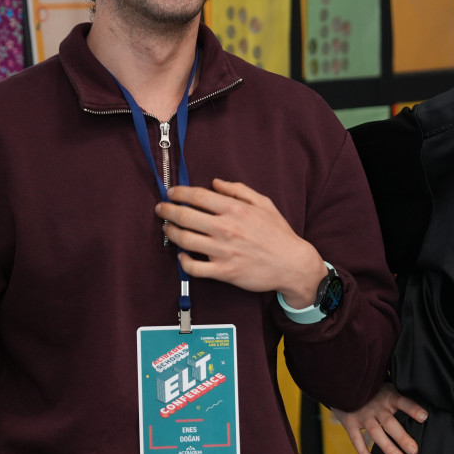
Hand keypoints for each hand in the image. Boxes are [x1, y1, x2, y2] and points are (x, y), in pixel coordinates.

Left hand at [157, 179, 324, 304]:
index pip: (198, 196)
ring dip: (170, 233)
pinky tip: (182, 256)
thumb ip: (239, 190)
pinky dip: (183, 261)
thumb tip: (216, 182)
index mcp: (235, 210)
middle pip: (185, 216)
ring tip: (167, 229)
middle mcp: (226, 228)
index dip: (179, 193)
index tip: (171, 193)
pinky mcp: (224, 272)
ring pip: (184, 240)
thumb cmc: (279, 234)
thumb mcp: (264, 203)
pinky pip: (194, 268)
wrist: (292, 264)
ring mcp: (223, 251)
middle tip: (161, 209)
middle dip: (167, 211)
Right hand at [331, 384, 428, 453]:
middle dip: (402, 437)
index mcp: (388, 396)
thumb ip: (399, 400)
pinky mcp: (350, 423)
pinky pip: (357, 440)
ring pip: (375, 432)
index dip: (413, 409)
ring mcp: (362, 415)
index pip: (402, 402)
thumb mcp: (387, 388)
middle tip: (413, 450)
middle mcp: (375, 406)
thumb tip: (423, 415)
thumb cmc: (373, 390)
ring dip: (387, 447)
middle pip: (389, 422)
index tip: (424, 417)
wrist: (344, 384)